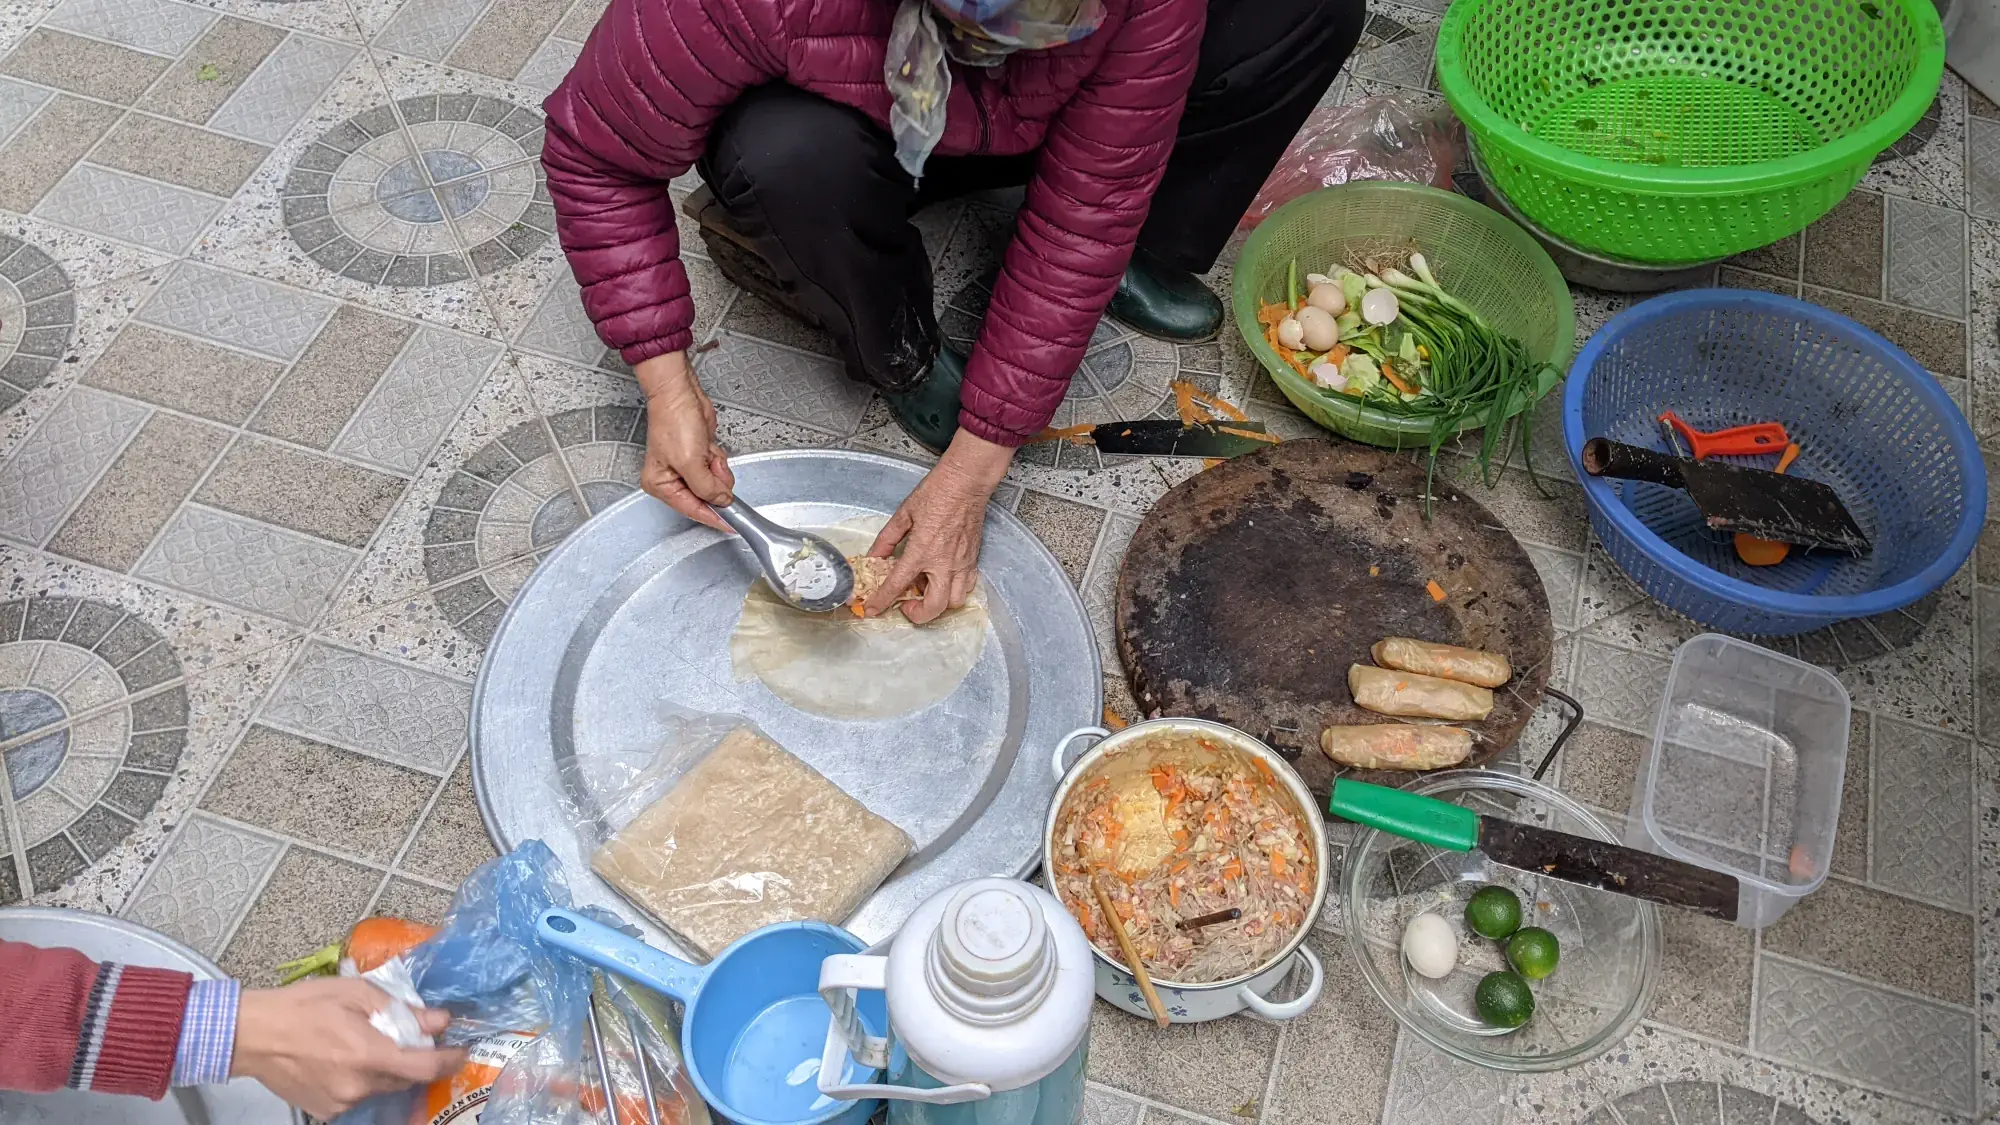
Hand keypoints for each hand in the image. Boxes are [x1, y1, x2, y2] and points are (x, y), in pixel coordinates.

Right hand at [231, 978, 466, 1118]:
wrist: (252, 1035)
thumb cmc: (302, 1007)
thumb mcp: (356, 994)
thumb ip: (401, 1011)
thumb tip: (438, 1020)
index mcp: (368, 1056)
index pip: (425, 1068)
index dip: (449, 1060)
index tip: (460, 1051)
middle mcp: (358, 1086)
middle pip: (404, 1078)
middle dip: (412, 1059)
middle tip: (406, 1037)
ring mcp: (340, 1103)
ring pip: (380, 1087)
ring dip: (384, 1068)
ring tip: (364, 1044)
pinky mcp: (325, 1111)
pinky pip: (357, 1096)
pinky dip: (361, 1080)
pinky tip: (344, 1060)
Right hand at [635, 351, 734, 531]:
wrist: (680, 394)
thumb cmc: (673, 420)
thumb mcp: (690, 462)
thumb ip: (707, 488)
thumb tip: (723, 501)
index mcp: (661, 485)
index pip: (693, 510)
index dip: (714, 518)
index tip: (732, 526)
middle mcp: (672, 479)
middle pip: (706, 497)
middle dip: (714, 481)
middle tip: (710, 465)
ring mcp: (687, 468)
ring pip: (715, 483)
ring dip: (716, 468)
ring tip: (706, 452)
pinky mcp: (699, 457)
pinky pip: (717, 469)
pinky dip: (717, 459)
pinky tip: (708, 446)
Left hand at [866, 430, 1013, 623]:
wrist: (967, 483)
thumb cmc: (937, 493)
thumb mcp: (904, 514)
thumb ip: (887, 540)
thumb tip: (874, 557)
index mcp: (922, 551)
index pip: (897, 585)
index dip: (882, 601)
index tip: (873, 610)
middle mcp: (944, 563)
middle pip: (934, 607)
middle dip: (918, 614)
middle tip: (906, 604)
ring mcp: (962, 564)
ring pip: (954, 602)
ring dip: (938, 603)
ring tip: (926, 590)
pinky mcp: (973, 560)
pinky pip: (967, 586)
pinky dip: (954, 590)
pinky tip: (943, 578)